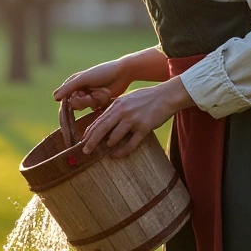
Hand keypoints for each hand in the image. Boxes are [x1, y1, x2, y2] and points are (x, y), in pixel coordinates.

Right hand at [53, 59, 130, 111]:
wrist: (123, 73)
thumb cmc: (102, 72)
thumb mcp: (84, 79)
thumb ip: (69, 88)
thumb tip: (54, 98)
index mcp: (73, 82)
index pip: (63, 97)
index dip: (66, 104)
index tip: (69, 112)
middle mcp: (79, 89)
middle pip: (73, 104)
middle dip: (80, 102)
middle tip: (88, 97)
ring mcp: (88, 96)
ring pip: (82, 107)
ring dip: (89, 103)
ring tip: (97, 96)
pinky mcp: (98, 102)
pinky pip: (92, 109)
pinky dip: (97, 105)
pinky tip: (103, 98)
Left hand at [79, 78, 193, 157]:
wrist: (167, 96)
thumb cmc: (147, 97)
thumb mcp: (128, 99)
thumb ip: (116, 108)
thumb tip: (105, 120)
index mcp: (117, 105)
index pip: (99, 120)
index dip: (90, 131)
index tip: (83, 140)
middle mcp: (122, 112)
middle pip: (102, 129)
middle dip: (91, 141)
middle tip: (85, 151)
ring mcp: (133, 120)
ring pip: (114, 137)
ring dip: (108, 145)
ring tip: (105, 149)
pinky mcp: (144, 128)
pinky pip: (130, 144)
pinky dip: (122, 152)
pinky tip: (116, 155)